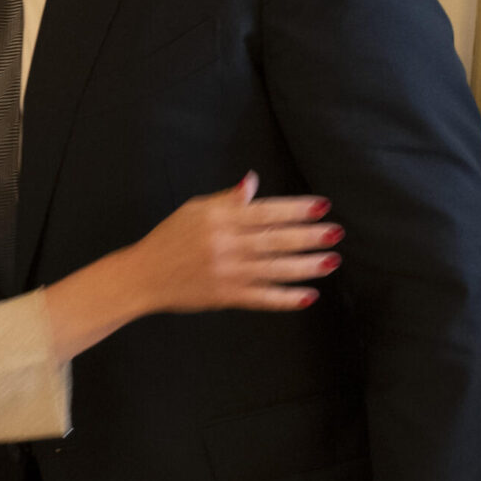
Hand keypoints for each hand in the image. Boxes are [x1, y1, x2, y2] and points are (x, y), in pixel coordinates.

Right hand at [128, 171, 339, 313]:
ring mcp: (227, 272)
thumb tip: (252, 181)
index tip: (322, 206)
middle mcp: (225, 244)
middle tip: (336, 233)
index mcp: (219, 218)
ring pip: (274, 269)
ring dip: (306, 266)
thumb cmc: (170, 238)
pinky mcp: (226, 296)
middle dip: (308, 236)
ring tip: (331, 261)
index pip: (265, 211)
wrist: (144, 276)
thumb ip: (226, 200)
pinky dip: (286, 299)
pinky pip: (262, 298)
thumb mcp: (195, 210)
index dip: (296, 209)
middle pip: (275, 239)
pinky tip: (308, 296)